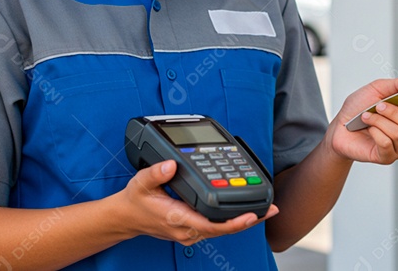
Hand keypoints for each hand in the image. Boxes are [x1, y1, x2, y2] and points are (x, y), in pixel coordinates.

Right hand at [111, 160, 278, 245]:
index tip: (251, 215)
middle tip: (271, 209)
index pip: (211, 225)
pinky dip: (233, 219)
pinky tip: (247, 211)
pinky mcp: (194, 229)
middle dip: (249, 220)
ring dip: (244, 220)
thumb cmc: (135, 201)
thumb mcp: (141, 183)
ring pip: (223, 229)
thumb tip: (171, 164)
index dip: (233, 222)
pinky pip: (218, 226)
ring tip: (266, 209)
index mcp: (177, 218)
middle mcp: (188, 229)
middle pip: (224, 229)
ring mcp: (192, 232)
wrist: (126, 218)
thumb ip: (156, 173)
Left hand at [328, 76, 397, 164]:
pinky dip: (375, 131)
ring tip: (368, 115)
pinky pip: (387, 144)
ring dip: (380, 121)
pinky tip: (368, 128)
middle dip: (395, 113)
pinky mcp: (386, 157)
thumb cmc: (359, 108)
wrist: (339, 126)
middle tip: (381, 105)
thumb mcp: (377, 89)